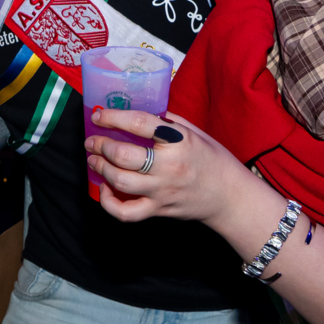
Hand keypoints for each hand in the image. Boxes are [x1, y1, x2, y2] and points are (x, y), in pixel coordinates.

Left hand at [85, 107, 267, 229]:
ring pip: (120, 181)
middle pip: (124, 155)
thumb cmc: (213, 161)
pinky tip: (105, 189)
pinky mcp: (158, 210)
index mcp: (180, 141)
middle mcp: (169, 167)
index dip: (114, 117)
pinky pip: (126, 212)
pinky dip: (108, 203)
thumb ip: (168, 123)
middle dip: (101, 145)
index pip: (140, 123)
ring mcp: (162, 191)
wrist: (230, 197)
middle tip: (92, 140)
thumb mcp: (196, 133)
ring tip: (94, 159)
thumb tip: (138, 111)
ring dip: (100, 168)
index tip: (99, 114)